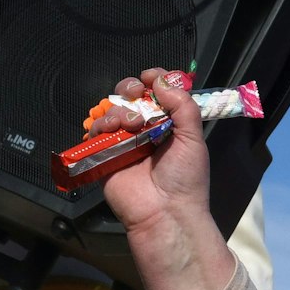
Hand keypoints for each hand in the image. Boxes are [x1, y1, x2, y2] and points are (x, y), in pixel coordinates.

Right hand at [88, 68, 236, 289]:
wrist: (165, 213)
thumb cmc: (185, 178)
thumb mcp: (193, 139)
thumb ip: (183, 107)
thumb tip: (163, 81)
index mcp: (169, 126)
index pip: (157, 95)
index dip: (153, 81)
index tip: (151, 76)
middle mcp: (145, 132)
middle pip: (130, 97)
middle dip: (130, 88)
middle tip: (136, 92)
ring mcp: (123, 144)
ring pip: (112, 111)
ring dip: (119, 108)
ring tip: (132, 122)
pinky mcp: (104, 157)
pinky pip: (95, 133)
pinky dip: (101, 125)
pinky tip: (114, 130)